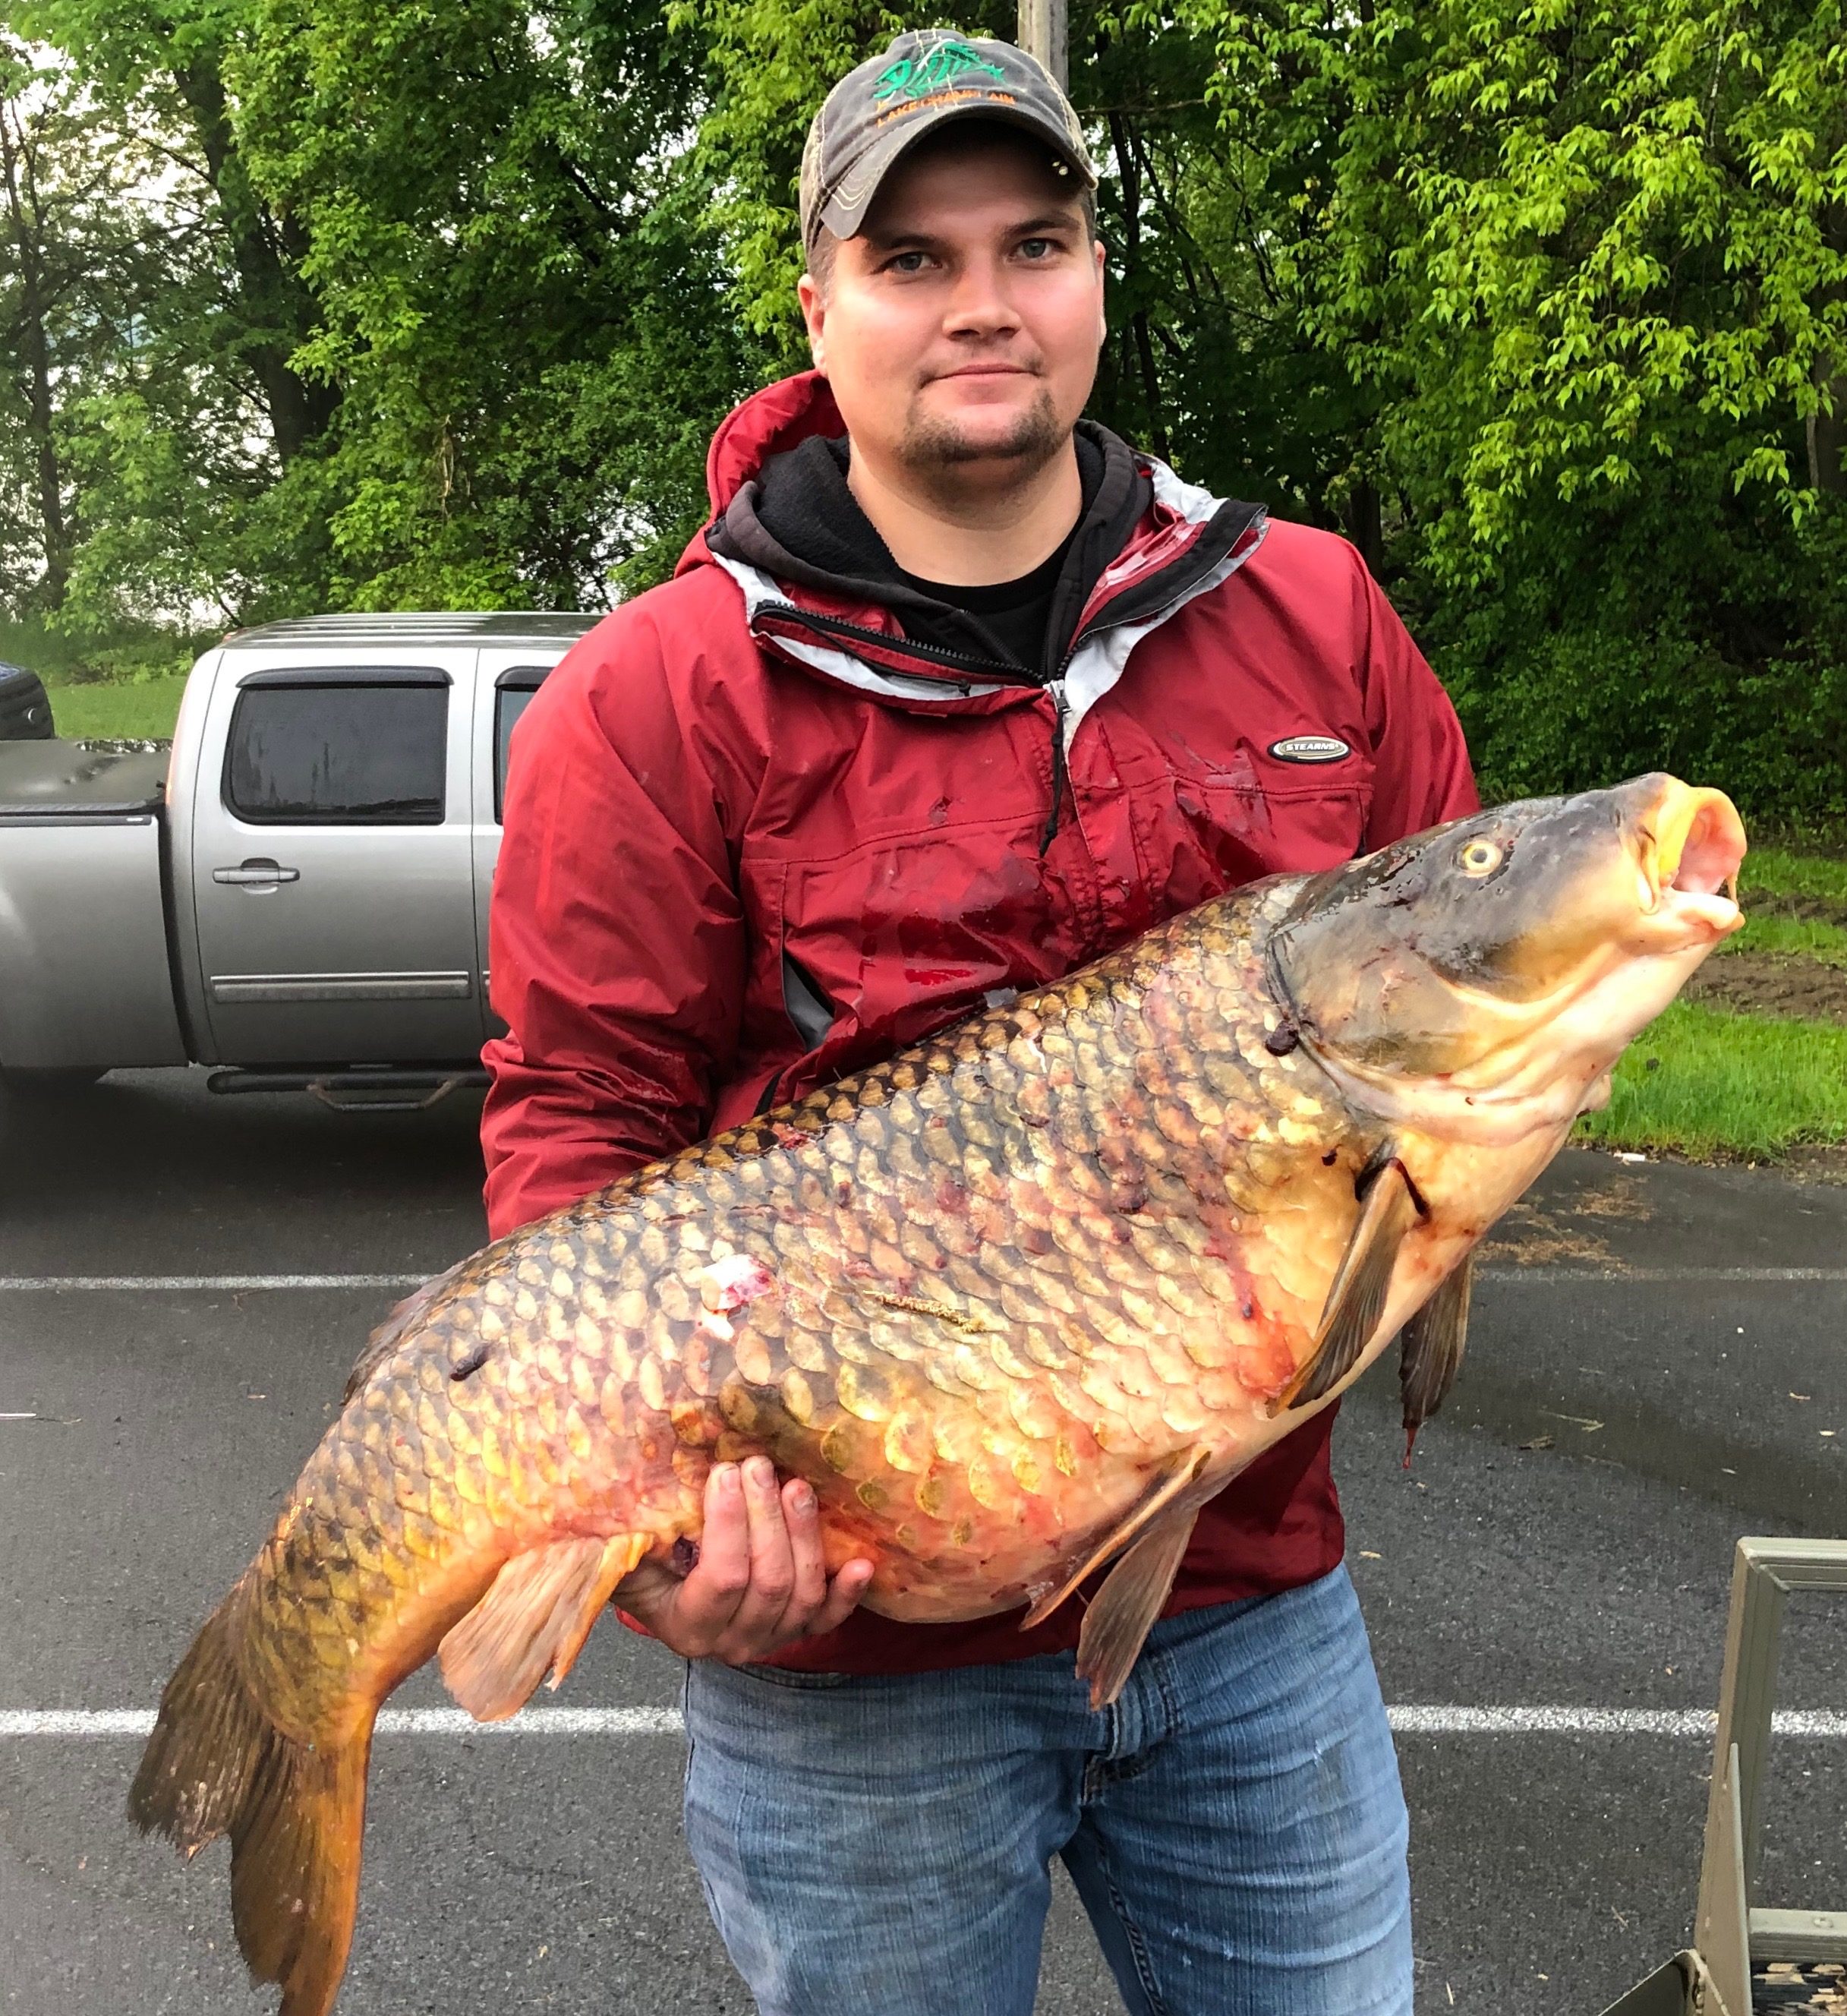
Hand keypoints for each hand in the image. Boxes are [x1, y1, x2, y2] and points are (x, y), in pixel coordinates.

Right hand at [616, 1457, 873, 1663]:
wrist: (668, 1588)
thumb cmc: (646, 1562)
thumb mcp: (630, 1551)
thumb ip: (633, 1533)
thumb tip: (638, 1487)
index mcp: (688, 1627)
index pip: (722, 1578)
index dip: (728, 1523)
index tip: (725, 1473)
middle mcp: (733, 1642)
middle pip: (768, 1581)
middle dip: (767, 1516)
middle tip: (759, 1466)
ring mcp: (772, 1637)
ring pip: (801, 1592)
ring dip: (803, 1535)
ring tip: (796, 1487)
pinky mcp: (800, 1628)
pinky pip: (829, 1617)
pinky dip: (847, 1592)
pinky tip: (862, 1563)